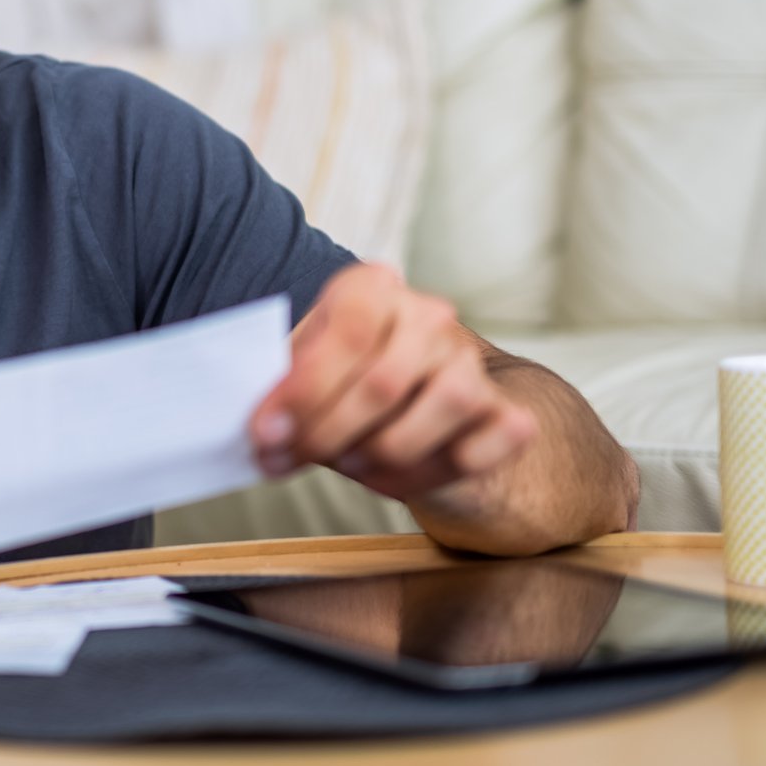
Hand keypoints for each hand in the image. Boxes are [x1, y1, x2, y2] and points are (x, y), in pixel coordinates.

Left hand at [247, 263, 537, 504]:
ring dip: (386, 450)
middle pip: (384, 381)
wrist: (427, 413)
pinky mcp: (502, 413)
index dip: (304, 388)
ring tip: (352, 463)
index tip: (265, 432)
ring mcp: (470, 362)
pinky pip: (481, 447)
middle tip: (287, 460)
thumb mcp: (307, 375)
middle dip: (326, 434)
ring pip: (443, 405)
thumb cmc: (349, 388)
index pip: (349, 328)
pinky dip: (436, 472)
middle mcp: (427, 317)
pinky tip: (403, 474)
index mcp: (372, 291)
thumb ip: (286, 390)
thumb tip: (263, 431)